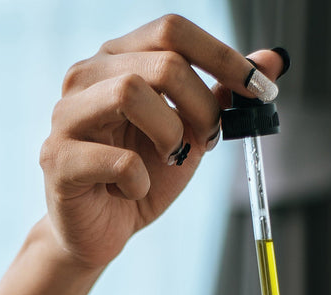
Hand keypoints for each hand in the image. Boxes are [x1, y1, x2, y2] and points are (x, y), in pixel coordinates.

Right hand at [37, 15, 284, 270]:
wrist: (101, 229)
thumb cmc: (142, 175)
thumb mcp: (192, 132)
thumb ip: (224, 95)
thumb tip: (272, 59)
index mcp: (119, 59)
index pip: (172, 30)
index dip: (223, 56)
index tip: (260, 89)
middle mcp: (86, 75)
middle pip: (163, 61)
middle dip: (203, 106)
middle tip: (209, 139)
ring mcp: (66, 114)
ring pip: (131, 91)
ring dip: (171, 134)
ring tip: (170, 158)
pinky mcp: (57, 159)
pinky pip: (118, 160)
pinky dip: (140, 180)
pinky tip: (133, 190)